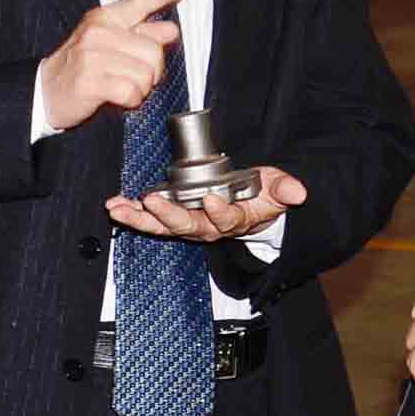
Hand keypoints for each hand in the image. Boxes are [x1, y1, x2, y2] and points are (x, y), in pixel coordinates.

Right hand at [38, 0, 188, 133]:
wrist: (43, 91)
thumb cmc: (79, 67)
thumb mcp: (106, 44)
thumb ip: (139, 34)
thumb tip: (170, 29)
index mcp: (104, 18)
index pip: (140, 2)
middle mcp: (98, 32)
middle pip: (153, 51)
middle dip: (152, 72)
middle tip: (134, 77)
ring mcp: (92, 56)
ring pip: (145, 74)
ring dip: (140, 88)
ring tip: (121, 87)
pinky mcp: (90, 81)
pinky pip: (132, 92)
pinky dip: (130, 100)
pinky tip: (117, 99)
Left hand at [109, 163, 306, 242]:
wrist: (249, 206)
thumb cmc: (261, 195)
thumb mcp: (277, 188)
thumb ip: (284, 188)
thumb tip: (298, 192)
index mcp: (235, 220)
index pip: (227, 220)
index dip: (220, 212)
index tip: (211, 200)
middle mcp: (208, 227)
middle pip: (187, 226)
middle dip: (168, 215)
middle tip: (153, 201)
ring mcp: (188, 224)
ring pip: (162, 227)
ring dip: (139, 218)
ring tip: (119, 209)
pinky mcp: (172, 218)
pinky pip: (150, 219)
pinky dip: (133, 214)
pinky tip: (116, 206)